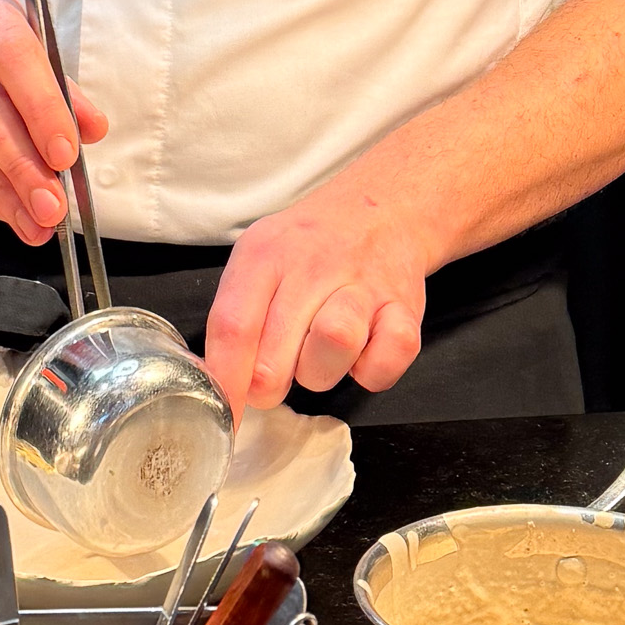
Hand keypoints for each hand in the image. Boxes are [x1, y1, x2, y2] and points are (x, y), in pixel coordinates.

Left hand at [201, 173, 430, 417]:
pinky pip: (385, 361)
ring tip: (316, 357)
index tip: (223, 415)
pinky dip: (371, 371)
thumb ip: (236, 314)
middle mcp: (314, 265)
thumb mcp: (259, 257)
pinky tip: (360, 354)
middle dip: (267, 387)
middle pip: (274, 356)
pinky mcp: (405, 309)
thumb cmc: (308, 246)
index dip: (225, 382)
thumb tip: (218, 382)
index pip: (232, 326)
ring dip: (318, 373)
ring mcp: (363, 285)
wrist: (379, 209)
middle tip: (272, 378)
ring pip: (333, 346)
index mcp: (266, 254)